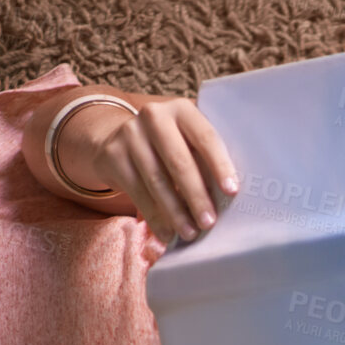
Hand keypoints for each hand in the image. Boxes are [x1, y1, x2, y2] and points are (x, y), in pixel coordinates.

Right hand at [85, 96, 237, 243]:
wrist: (118, 139)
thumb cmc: (171, 146)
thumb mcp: (188, 142)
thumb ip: (205, 161)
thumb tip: (229, 200)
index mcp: (182, 110)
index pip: (206, 137)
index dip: (220, 165)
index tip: (232, 192)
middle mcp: (154, 116)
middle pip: (179, 162)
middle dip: (196, 196)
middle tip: (209, 223)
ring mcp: (130, 134)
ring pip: (157, 180)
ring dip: (176, 212)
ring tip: (190, 233)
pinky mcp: (112, 155)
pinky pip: (137, 192)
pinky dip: (154, 217)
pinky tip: (167, 234)